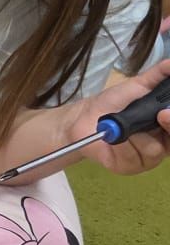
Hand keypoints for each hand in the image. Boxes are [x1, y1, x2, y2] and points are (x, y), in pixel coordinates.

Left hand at [77, 57, 169, 176]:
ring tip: (122, 123)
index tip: (167, 112)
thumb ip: (158, 76)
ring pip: (153, 150)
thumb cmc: (114, 102)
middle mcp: (163, 144)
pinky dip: (122, 145)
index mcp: (168, 127)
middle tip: (161, 115)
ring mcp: (146, 158)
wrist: (83, 117)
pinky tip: (113, 137)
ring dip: (137, 135)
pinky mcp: (128, 167)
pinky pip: (132, 158)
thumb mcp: (138, 85)